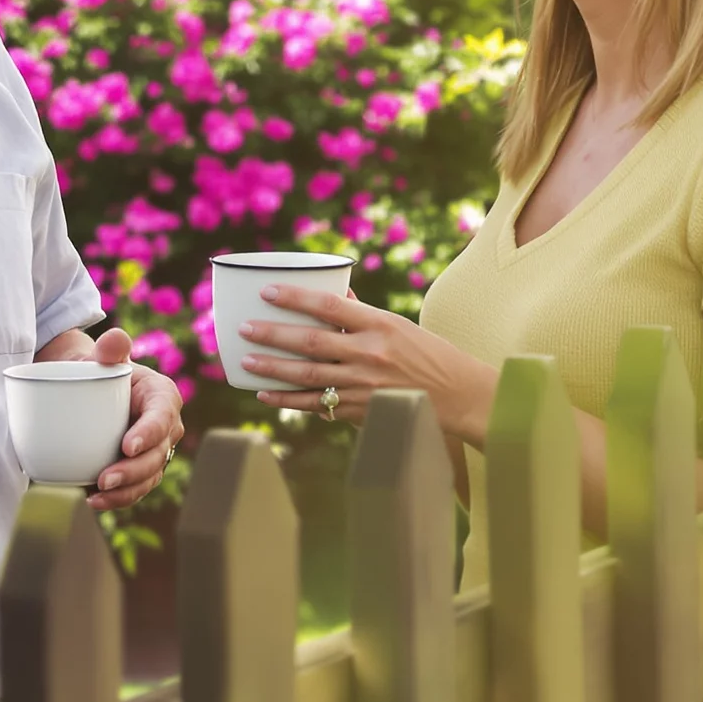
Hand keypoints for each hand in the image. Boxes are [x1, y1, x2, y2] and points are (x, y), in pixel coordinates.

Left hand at [85, 326, 182, 511]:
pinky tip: (93, 500)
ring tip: (97, 494)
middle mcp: (166, 426)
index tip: (126, 446)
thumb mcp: (103, 356)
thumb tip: (114, 340)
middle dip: (134, 470)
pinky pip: (136, 488)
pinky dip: (118, 498)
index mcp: (162, 396)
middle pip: (158, 453)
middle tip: (105, 478)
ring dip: (126, 490)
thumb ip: (110, 347)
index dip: (150, 433)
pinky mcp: (141, 469)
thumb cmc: (99, 370)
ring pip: (148, 476)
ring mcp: (156, 451)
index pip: (162, 416)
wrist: (89, 390)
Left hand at [237, 284, 476, 431]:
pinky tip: (266, 394)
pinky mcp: (362, 410)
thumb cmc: (429, 354)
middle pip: (311, 342)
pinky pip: (318, 404)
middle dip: (273, 334)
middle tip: (244, 328)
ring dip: (274, 369)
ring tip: (246, 361)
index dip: (295, 297)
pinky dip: (289, 400)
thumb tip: (334, 295)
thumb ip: (362, 314)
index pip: (329, 306)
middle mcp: (369, 354)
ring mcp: (365, 385)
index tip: (267, 292)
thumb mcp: (398, 325)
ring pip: (308, 376)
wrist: (459, 396)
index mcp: (380, 325)